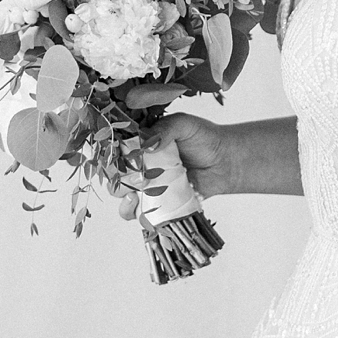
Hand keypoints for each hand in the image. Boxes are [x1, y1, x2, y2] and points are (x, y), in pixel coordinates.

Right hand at [113, 111, 235, 219]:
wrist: (224, 161)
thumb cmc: (203, 138)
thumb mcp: (184, 125)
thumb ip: (166, 129)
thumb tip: (148, 144)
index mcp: (139, 142)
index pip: (114, 149)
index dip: (112, 155)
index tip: (120, 159)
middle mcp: (137, 163)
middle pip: (113, 173)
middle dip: (117, 178)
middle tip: (133, 178)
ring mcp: (146, 184)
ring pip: (120, 195)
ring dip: (122, 197)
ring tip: (135, 195)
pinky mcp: (156, 202)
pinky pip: (137, 212)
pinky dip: (134, 213)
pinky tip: (141, 207)